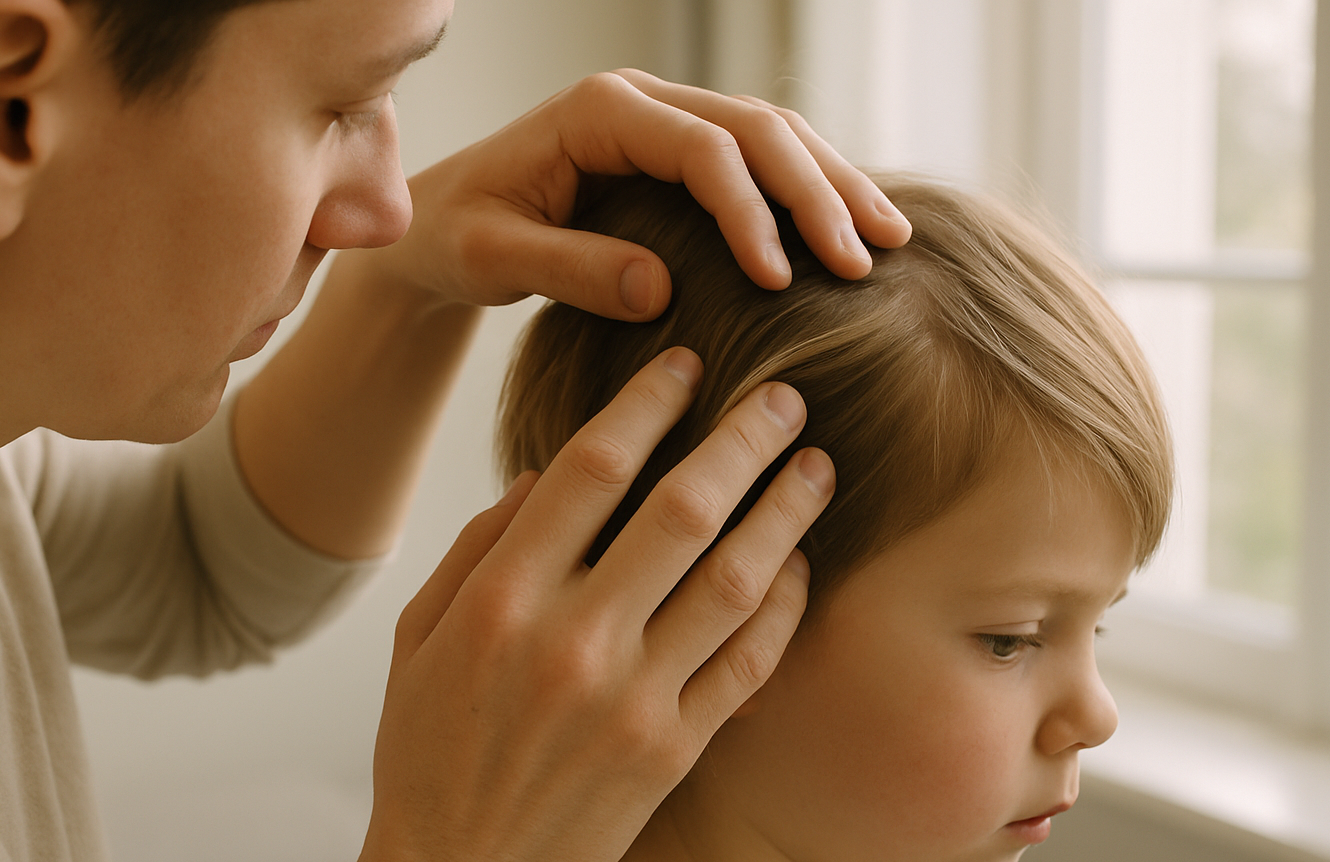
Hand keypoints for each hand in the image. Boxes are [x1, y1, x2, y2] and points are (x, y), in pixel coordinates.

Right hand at [315, 349, 834, 861]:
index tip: (686, 364)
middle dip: (745, 439)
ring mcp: (631, 699)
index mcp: (502, 597)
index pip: (592, 467)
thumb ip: (481, 546)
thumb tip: (548, 472)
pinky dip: (784, 606)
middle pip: (682, 509)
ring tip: (817, 466)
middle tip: (785, 396)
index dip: (649, 403)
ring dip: (786, 513)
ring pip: (734, 580)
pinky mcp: (672, 751)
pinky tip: (800, 564)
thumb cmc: (430, 748)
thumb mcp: (420, 634)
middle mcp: (572, 639)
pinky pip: (749, 662)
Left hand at [372, 68, 911, 320]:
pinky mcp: (677, 153)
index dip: (749, 211)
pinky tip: (852, 228)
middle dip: (818, 194)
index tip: (778, 282)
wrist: (440, 224)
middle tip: (866, 262)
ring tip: (889, 241)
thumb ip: (569, 269)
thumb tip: (662, 290)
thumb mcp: (494, 259)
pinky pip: (759, 162)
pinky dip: (810, 192)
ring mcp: (666, 122)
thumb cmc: (457, 238)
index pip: (702, 149)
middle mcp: (643, 102)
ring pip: (773, 137)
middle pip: (757, 130)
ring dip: (833, 186)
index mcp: (600, 111)